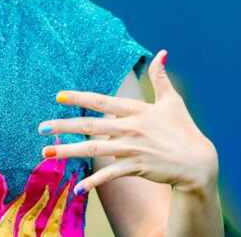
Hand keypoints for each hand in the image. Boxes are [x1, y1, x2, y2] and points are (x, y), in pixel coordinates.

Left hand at [38, 50, 218, 194]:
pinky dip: (94, 182)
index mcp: (136, 111)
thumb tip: (161, 52)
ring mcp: (133, 149)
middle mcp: (131, 128)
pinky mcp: (137, 168)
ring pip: (94, 150)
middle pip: (90, 126)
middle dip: (63, 126)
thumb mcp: (173, 101)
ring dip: (68, 152)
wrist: (200, 163)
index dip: (79, 98)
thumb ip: (161, 77)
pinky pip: (110, 175)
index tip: (58, 96)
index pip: (102, 101)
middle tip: (40, 128)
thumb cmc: (184, 130)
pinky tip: (78, 188)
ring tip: (46, 153)